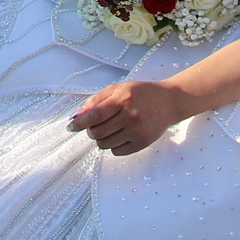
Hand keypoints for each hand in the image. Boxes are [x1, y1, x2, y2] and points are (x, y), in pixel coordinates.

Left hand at [68, 80, 193, 156]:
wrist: (169, 102)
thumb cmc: (142, 93)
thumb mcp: (119, 88)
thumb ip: (97, 99)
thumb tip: (78, 114)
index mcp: (123, 99)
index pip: (94, 115)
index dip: (79, 123)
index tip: (70, 127)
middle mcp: (130, 116)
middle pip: (97, 132)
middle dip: (90, 131)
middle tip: (93, 126)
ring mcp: (137, 131)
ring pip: (105, 144)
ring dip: (101, 139)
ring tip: (108, 130)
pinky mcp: (142, 143)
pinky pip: (117, 151)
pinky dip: (112, 146)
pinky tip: (119, 135)